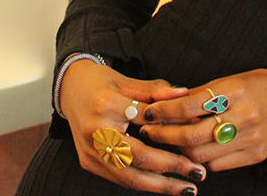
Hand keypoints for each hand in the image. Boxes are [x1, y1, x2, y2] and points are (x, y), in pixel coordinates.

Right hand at [60, 59, 206, 192]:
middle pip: (138, 157)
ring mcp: (90, 150)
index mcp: (106, 105)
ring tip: (186, 188)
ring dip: (159, 185)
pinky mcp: (88, 162)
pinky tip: (164, 184)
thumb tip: (183, 93)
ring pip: (128, 175)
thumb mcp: (127, 81)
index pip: (145, 120)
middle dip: (170, 168)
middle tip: (197, 172)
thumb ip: (155, 90)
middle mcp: (96, 131)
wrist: (69, 89)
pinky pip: (119, 177)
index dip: (171, 129)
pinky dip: (143, 182)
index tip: (195, 136)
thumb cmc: (101, 82)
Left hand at [141, 69, 266, 172]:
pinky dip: (203, 158)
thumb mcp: (232, 80)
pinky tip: (197, 149)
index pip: (189, 105)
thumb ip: (202, 93)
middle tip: (150, 131)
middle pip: (191, 134)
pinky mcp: (255, 155)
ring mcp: (250, 138)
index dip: (165, 110)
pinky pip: (218, 165)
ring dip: (180, 149)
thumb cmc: (259, 85)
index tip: (149, 112)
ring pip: (202, 154)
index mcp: (235, 91)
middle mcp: (243, 115)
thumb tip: (168, 100)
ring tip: (171, 141)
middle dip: (165, 134)